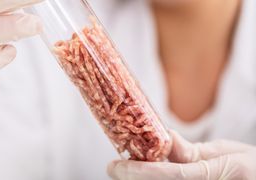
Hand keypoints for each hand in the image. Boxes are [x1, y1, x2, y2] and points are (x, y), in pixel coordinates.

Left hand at [108, 131, 255, 179]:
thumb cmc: (249, 166)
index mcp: (209, 176)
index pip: (168, 175)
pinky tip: (143, 168)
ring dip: (140, 177)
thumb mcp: (224, 152)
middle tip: (114, 167)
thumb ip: (192, 151)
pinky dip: (152, 176)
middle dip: (133, 177)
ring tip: (124, 167)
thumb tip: (167, 139)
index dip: (140, 171)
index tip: (117, 166)